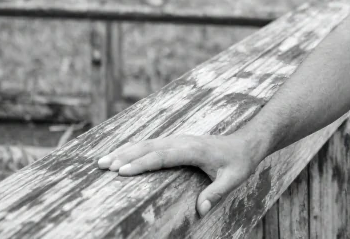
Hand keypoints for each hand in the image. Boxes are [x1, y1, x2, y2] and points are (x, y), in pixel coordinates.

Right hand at [96, 132, 265, 216]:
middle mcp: (182, 141)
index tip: (122, 171)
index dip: (141, 164)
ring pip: (147, 144)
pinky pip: (151, 144)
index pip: (162, 156)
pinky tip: (120, 154)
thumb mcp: (233, 178)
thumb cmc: (239, 162)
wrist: (246, 143)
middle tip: (102, 166)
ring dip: (125, 151)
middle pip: (148, 147)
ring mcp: (179, 140)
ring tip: (102, 160)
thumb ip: (216, 193)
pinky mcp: (177, 142)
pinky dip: (133, 149)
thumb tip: (201, 210)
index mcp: (193, 149)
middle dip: (124, 156)